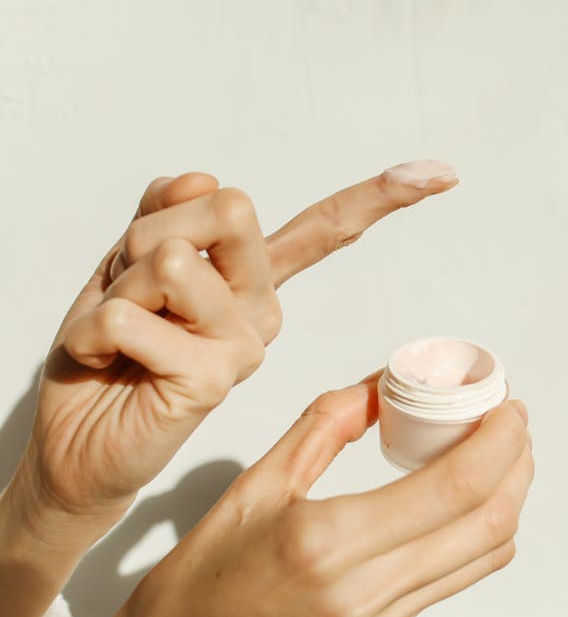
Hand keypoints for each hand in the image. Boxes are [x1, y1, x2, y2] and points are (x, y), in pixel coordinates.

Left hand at [15, 160, 457, 537]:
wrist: (77, 441)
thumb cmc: (108, 351)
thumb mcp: (125, 260)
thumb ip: (167, 211)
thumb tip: (204, 176)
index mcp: (253, 281)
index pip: (324, 230)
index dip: (381, 197)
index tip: (442, 175)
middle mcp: (262, 312)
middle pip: (229, 208)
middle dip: (151, 234)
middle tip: (131, 290)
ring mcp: (246, 348)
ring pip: (173, 259)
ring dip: (119, 288)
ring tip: (120, 334)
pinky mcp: (214, 380)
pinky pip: (136, 317)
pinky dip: (98, 329)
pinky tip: (113, 362)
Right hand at [71, 379, 533, 616]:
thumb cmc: (201, 580)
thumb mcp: (254, 485)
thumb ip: (325, 426)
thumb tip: (382, 388)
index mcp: (329, 542)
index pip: (454, 487)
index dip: (499, 441)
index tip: (508, 406)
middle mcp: (365, 591)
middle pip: (488, 523)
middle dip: (518, 465)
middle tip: (511, 424)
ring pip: (483, 557)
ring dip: (507, 500)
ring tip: (498, 455)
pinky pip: (454, 580)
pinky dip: (476, 534)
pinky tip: (462, 502)